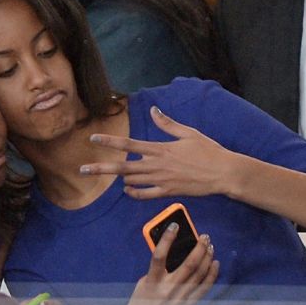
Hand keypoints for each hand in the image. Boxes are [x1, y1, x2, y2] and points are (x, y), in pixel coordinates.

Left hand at [80, 106, 240, 199]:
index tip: (93, 139)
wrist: (223, 173)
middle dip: (101, 168)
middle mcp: (157, 165)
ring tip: (103, 175)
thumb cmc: (208, 150)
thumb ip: (168, 124)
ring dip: (116, 179)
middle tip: (82, 170)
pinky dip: (135, 193)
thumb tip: (153, 110)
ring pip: (132, 181)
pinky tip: (127, 190)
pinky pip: (146, 194)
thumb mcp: (188, 133)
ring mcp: (161, 180)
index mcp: (160, 149)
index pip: (129, 144)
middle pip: (123, 167)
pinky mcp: (169, 192)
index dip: (109, 141)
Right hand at [114, 223, 218, 304]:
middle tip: (204, 236)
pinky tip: (215, 264)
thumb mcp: (142, 286)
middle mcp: (168, 290)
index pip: (159, 256)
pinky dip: (211, 275)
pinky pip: (203, 289)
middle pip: (188, 264)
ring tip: (210, 246)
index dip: (167, 239)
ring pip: (199, 275)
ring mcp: (180, 299)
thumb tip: (170, 257)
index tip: (175, 226)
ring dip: (207, 258)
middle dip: (198, 248)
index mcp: (152, 282)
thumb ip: (154, 272)